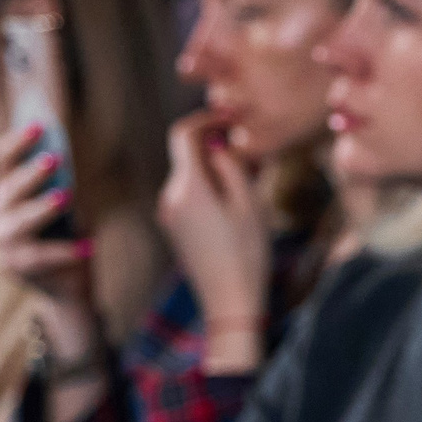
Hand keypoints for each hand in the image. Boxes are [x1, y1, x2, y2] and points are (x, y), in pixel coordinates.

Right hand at [0, 121, 94, 307]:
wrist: (68, 286)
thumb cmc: (67, 237)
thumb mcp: (67, 208)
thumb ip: (61, 186)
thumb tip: (65, 162)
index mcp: (5, 193)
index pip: (2, 161)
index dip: (17, 142)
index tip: (39, 125)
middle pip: (8, 189)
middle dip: (32, 173)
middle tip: (55, 158)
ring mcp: (1, 242)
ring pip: (18, 221)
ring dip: (42, 207)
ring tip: (66, 196)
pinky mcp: (14, 267)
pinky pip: (40, 256)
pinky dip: (65, 251)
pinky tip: (87, 246)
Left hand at [158, 112, 273, 353]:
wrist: (229, 302)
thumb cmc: (246, 253)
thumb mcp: (249, 204)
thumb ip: (233, 167)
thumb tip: (220, 146)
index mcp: (188, 186)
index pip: (182, 135)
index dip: (204, 120)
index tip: (227, 119)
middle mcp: (170, 197)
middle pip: (187, 156)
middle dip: (215, 149)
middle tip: (250, 154)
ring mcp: (170, 214)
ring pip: (191, 177)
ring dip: (215, 172)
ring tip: (249, 183)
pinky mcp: (176, 228)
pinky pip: (190, 196)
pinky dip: (209, 190)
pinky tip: (236, 206)